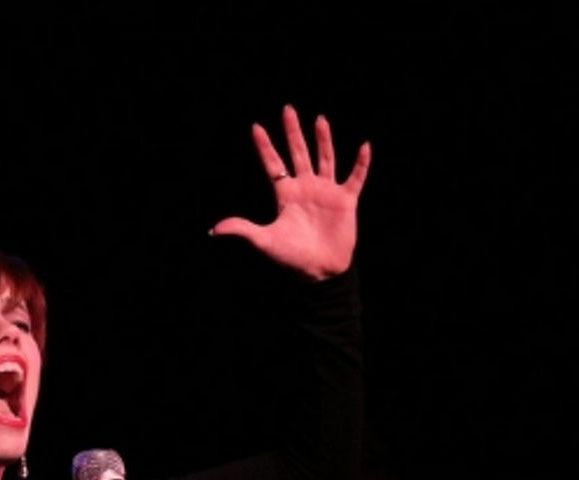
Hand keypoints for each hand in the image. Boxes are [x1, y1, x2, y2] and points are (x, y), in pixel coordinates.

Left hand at [212, 106, 370, 280]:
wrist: (320, 272)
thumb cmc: (292, 258)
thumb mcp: (264, 242)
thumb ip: (242, 230)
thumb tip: (214, 230)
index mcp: (286, 195)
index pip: (273, 165)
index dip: (265, 147)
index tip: (256, 128)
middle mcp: (305, 188)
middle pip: (298, 154)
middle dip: (293, 132)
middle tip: (288, 109)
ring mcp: (326, 193)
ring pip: (325, 159)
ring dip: (323, 140)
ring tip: (320, 120)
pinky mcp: (345, 201)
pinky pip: (355, 178)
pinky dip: (361, 164)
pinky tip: (365, 146)